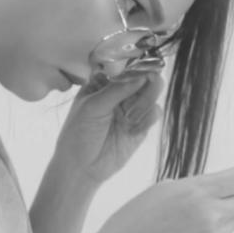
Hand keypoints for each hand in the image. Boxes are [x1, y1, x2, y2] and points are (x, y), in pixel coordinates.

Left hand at [52, 72, 163, 186]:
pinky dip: (147, 117)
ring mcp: (132, 108)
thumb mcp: (92, 107)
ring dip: (146, 101)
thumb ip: (117, 90)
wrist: (82, 168)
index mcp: (104, 83)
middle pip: (144, 77)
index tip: (144, 67)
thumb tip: (142, 75)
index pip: (125, 66)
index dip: (137, 64)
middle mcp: (120, 92)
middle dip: (147, 81)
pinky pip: (155, 112)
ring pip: (153, 93)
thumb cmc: (78, 134)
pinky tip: (132, 128)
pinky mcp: (142, 125)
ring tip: (131, 116)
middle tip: (147, 84)